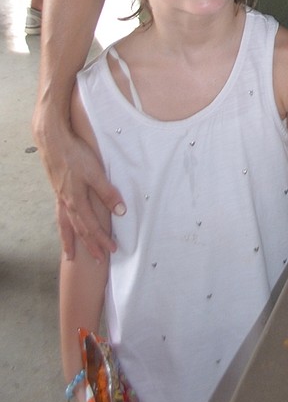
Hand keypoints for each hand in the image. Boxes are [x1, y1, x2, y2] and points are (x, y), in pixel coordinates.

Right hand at [41, 124, 124, 262]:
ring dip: (71, 240)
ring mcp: (61, 198)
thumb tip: (120, 211)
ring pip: (67, 225)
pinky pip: (61, 216)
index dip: (102, 240)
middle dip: (90, 246)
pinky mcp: (58, 190)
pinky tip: (65, 225)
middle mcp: (67, 204)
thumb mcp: (95, 173)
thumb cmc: (75, 155)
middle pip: (80, 230)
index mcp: (77, 202)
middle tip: (98, 260)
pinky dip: (63, 226)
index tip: (112, 249)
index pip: (92, 227)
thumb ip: (107, 193)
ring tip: (70, 255)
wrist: (53, 142)